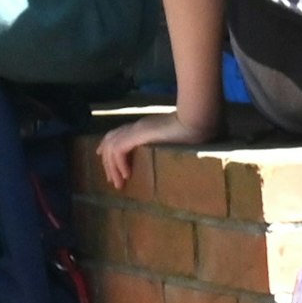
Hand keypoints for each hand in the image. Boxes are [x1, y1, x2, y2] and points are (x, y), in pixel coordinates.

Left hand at [101, 107, 219, 187]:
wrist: (196, 119)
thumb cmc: (196, 128)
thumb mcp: (181, 138)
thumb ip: (173, 142)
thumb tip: (179, 152)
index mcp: (145, 126)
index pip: (119, 134)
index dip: (109, 146)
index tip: (105, 157)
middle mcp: (136, 127)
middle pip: (111, 141)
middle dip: (108, 161)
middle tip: (111, 179)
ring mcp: (136, 130)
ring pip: (112, 148)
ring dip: (112, 167)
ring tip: (117, 182)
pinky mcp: (137, 135)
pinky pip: (119, 151)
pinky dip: (119, 164)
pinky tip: (126, 175)